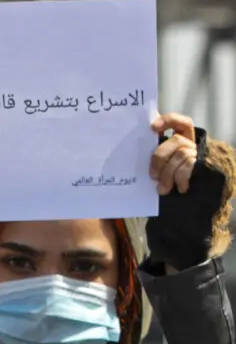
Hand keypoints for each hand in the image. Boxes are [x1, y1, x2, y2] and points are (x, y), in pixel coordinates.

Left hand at [145, 113, 229, 270]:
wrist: (191, 223)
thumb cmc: (171, 200)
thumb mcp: (161, 178)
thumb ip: (157, 163)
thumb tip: (134, 150)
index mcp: (184, 145)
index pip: (182, 123)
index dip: (169, 120)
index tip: (152, 127)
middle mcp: (196, 147)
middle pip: (175, 140)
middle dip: (159, 158)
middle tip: (152, 177)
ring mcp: (203, 158)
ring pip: (181, 153)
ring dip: (168, 173)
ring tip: (163, 189)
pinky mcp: (209, 169)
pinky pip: (189, 165)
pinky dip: (180, 177)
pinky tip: (179, 189)